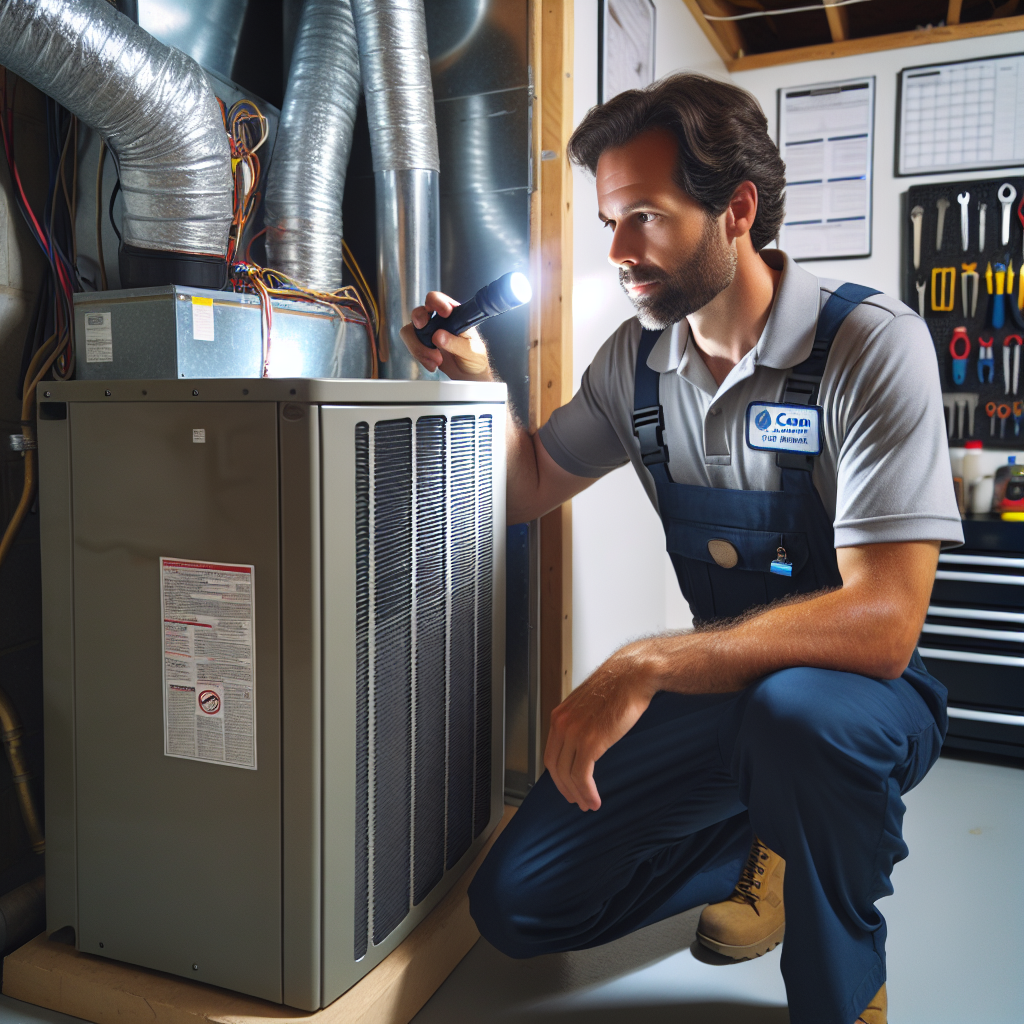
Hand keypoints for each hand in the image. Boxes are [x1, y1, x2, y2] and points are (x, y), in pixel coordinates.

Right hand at [399, 290, 492, 379]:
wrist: (468, 375)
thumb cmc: (474, 358)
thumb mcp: (471, 351)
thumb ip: (456, 344)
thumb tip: (438, 336)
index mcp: (454, 315)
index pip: (440, 300)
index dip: (437, 302)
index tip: (444, 313)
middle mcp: (439, 321)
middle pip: (420, 311)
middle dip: (419, 320)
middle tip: (424, 330)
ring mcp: (428, 332)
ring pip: (410, 331)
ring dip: (420, 347)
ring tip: (437, 360)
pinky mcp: (422, 344)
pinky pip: (411, 346)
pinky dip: (420, 356)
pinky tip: (433, 364)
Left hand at [544, 652, 656, 811]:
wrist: (633, 675)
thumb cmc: (618, 687)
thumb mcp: (590, 704)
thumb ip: (582, 721)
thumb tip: (585, 741)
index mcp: (560, 715)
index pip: (551, 752)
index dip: (558, 774)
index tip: (567, 785)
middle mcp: (562, 724)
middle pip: (555, 767)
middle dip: (564, 788)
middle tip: (576, 800)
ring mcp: (574, 733)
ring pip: (568, 775)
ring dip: (578, 795)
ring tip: (588, 804)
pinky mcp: (590, 742)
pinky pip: (582, 775)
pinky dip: (587, 792)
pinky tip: (594, 800)